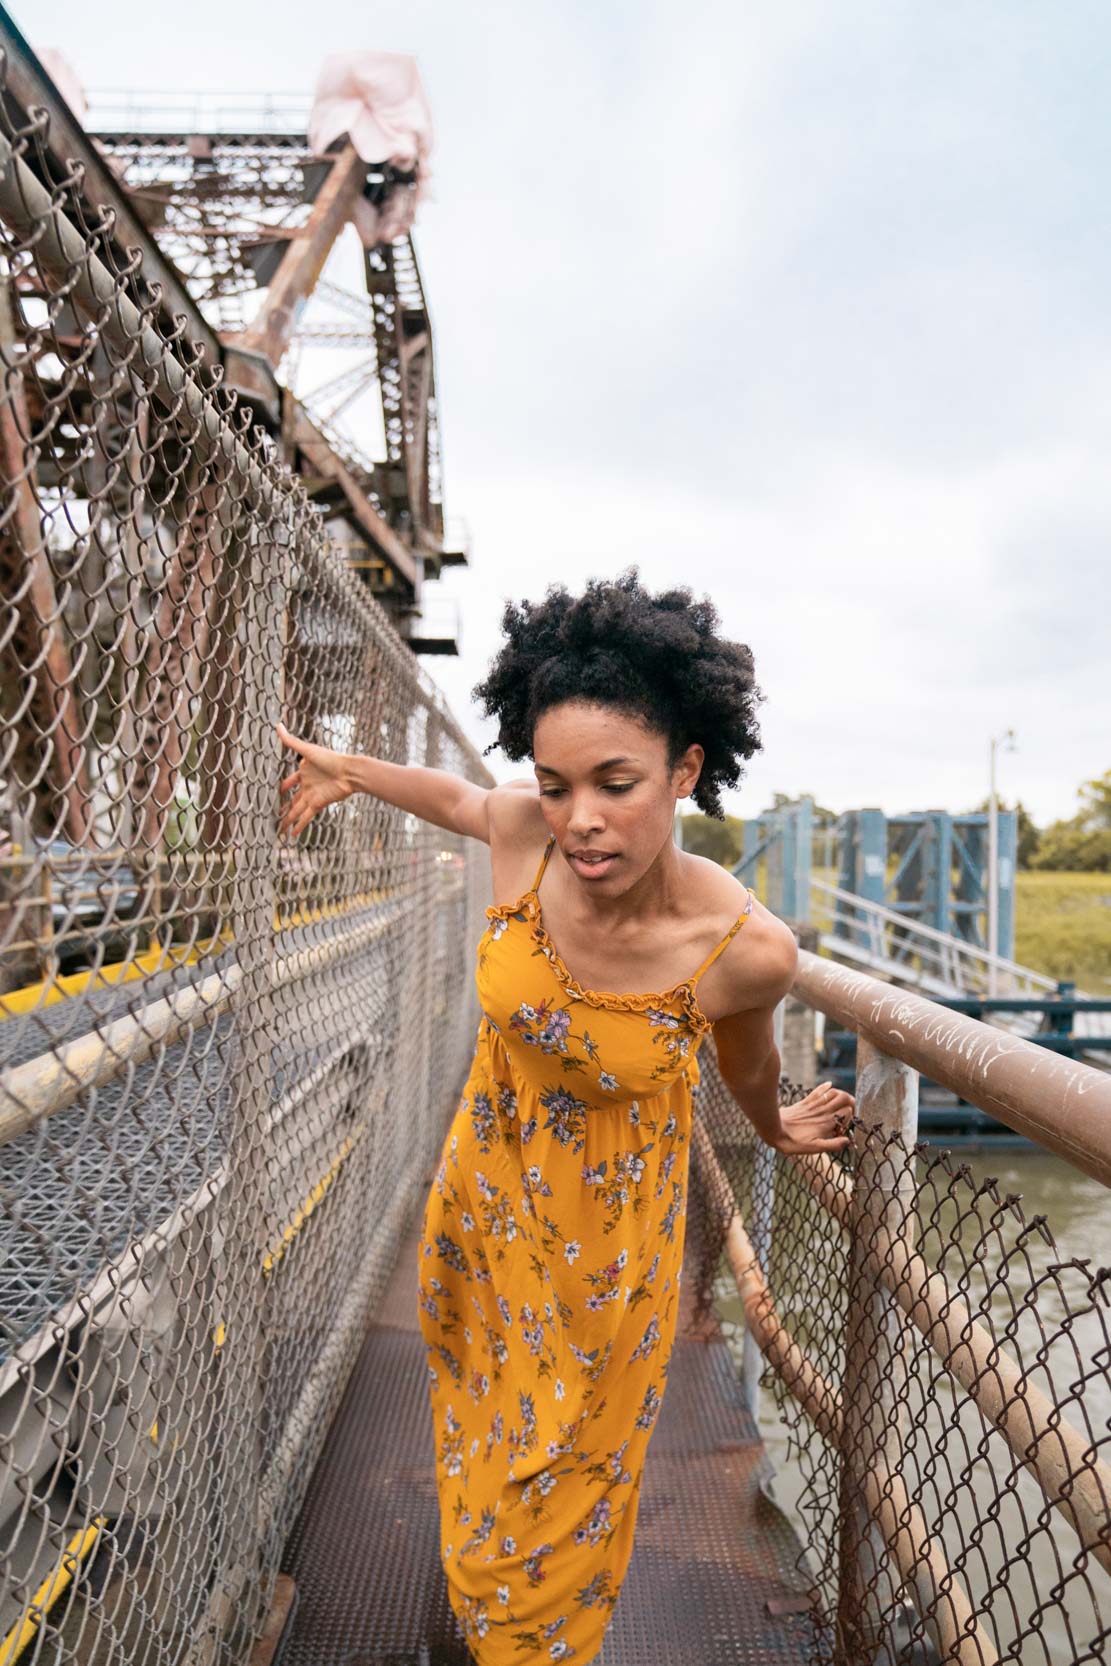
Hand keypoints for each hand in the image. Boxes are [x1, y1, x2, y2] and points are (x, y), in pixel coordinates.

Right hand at [276, 721, 354, 837]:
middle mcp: (307, 785)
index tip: (276, 792)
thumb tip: (278, 725)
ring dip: (288, 820)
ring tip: (279, 831)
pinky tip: (291, 835)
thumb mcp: (307, 750)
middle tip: (274, 816)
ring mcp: (312, 796)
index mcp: (304, 772)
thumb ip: (291, 741)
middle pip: (292, 800)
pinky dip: (299, 826)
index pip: (290, 781)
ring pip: (296, 810)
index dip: (283, 787)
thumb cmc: (331, 759)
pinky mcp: (318, 804)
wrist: (350, 772)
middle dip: (283, 808)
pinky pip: (306, 817)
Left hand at [770, 1081, 853, 1154]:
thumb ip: (832, 1145)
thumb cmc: (793, 1142)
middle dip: (850, 1103)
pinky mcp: (805, 1102)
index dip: (851, 1118)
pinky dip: (825, 1086)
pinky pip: (818, 1091)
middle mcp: (822, 1111)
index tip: (845, 1127)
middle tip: (849, 1112)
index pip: (848, 1112)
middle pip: (844, 1098)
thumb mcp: (814, 1149)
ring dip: (840, 1095)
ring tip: (841, 1103)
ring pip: (833, 1092)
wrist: (773, 1128)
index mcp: (826, 1123)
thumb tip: (847, 1141)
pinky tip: (829, 1084)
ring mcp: (814, 1105)